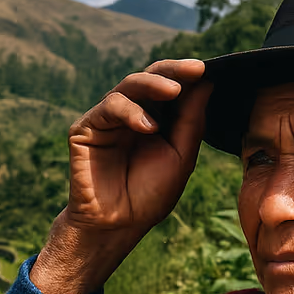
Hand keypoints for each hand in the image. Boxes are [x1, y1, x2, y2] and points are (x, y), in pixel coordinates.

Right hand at [32, 59, 211, 293]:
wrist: (118, 225)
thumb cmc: (150, 195)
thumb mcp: (180, 157)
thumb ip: (191, 121)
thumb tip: (207, 83)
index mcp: (156, 118)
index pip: (170, 86)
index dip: (186, 75)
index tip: (207, 69)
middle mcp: (131, 113)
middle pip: (150, 77)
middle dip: (172, 70)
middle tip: (194, 69)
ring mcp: (107, 119)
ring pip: (128, 86)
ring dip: (153, 85)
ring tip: (173, 92)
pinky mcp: (86, 128)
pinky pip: (109, 107)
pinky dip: (130, 111)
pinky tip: (148, 127)